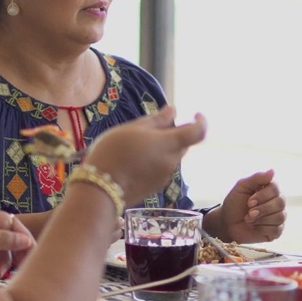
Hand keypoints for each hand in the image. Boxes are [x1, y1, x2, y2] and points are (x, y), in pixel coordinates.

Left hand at [0, 206, 34, 278]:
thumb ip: (2, 239)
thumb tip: (25, 240)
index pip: (11, 223)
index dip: (23, 237)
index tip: (32, 252)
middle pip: (7, 237)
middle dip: (14, 252)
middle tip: (21, 267)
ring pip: (0, 249)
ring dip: (3, 261)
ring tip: (0, 273)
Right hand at [84, 107, 207, 205]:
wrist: (100, 189)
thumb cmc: (114, 152)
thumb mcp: (132, 129)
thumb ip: (156, 120)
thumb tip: (173, 111)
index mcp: (169, 144)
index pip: (197, 133)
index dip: (201, 122)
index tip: (195, 114)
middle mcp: (172, 162)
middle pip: (182, 145)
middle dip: (174, 134)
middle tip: (152, 129)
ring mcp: (164, 176)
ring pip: (171, 157)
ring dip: (162, 148)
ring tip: (136, 145)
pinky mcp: (155, 187)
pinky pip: (162, 169)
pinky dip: (155, 161)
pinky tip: (134, 160)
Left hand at [209, 170, 285, 243]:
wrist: (227, 223)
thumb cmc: (234, 204)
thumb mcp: (241, 187)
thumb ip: (256, 178)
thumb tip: (272, 171)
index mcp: (269, 189)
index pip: (275, 189)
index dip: (263, 196)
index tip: (249, 202)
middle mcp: (277, 202)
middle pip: (280, 203)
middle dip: (262, 209)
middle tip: (249, 213)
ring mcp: (278, 216)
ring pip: (280, 217)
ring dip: (261, 219)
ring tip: (249, 220)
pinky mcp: (276, 230)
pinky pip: (277, 230)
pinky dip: (262, 229)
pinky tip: (254, 227)